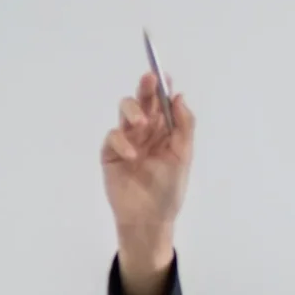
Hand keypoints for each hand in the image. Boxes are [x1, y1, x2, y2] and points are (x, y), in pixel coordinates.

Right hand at [99, 71, 194, 268]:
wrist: (150, 219)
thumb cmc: (169, 190)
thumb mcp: (183, 157)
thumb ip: (183, 127)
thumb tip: (178, 96)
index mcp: (165, 130)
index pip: (163, 102)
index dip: (162, 87)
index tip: (163, 74)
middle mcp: (146, 130)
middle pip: (143, 101)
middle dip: (146, 88)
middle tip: (150, 79)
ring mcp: (127, 140)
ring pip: (125, 112)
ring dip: (133, 111)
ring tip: (142, 123)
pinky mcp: (111, 153)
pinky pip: (113, 137)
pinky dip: (121, 142)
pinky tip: (132, 156)